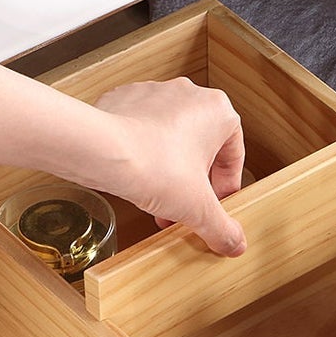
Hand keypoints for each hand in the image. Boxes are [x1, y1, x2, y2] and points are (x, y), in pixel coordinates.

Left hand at [93, 79, 246, 256]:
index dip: (225, 187)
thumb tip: (234, 243)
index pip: (234, 155)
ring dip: (170, 168)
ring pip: (172, 137)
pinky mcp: (126, 98)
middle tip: (186, 205)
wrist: (100, 151)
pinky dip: (144, 151)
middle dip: (194, 180)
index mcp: (218, 111)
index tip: (215, 203)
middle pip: (202, 147)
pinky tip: (137, 176)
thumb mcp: (198, 209)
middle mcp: (190, 95)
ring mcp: (156, 93)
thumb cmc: (154, 167)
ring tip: (159, 197)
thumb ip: (222, 229)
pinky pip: (142, 129)